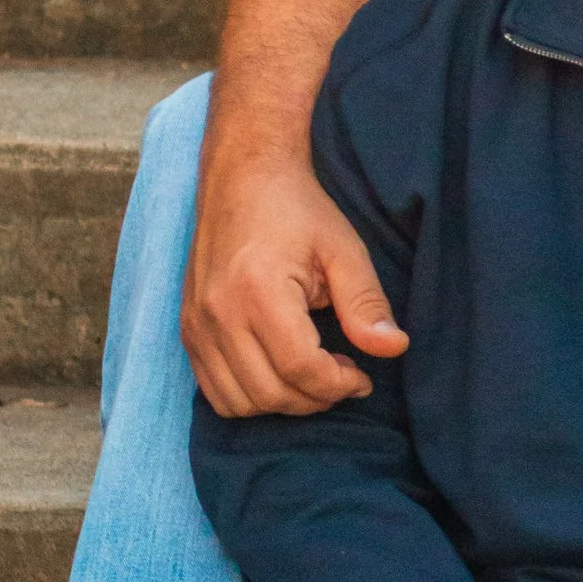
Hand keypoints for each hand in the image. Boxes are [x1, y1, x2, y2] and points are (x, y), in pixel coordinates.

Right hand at [185, 129, 406, 418]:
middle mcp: (219, 313)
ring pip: (239, 402)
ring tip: (313, 376)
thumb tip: (394, 348)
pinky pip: (214, 391)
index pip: (300, 369)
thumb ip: (366, 303)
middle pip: (270, 393)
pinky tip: (280, 373)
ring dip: (283, 403)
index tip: (362, 377)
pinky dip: (250, 397)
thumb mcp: (344, 250)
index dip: (338, 385)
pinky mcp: (188, 330)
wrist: (242, 178)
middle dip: (316, 398)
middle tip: (344, 376)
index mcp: (259, 292)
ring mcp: (197, 324)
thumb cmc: (297, 210)